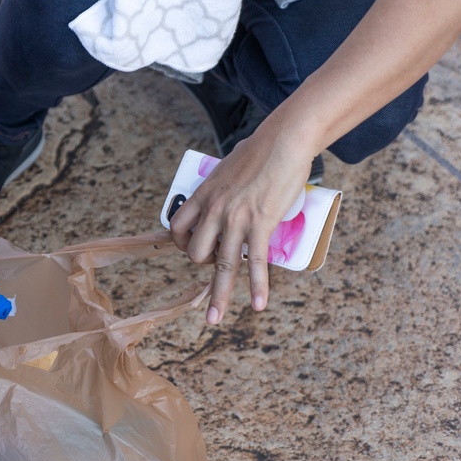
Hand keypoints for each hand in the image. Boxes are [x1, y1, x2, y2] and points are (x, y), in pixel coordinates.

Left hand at [168, 134, 312, 323]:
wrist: (283, 141)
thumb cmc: (260, 150)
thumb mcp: (227, 168)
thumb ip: (223, 186)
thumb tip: (229, 191)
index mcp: (203, 195)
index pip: (177, 228)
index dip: (182, 244)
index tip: (196, 248)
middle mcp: (214, 210)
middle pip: (195, 252)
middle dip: (204, 266)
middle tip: (218, 266)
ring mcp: (236, 219)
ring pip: (221, 265)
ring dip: (219, 296)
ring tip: (215, 319)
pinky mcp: (260, 223)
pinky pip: (254, 262)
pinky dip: (257, 286)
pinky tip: (257, 305)